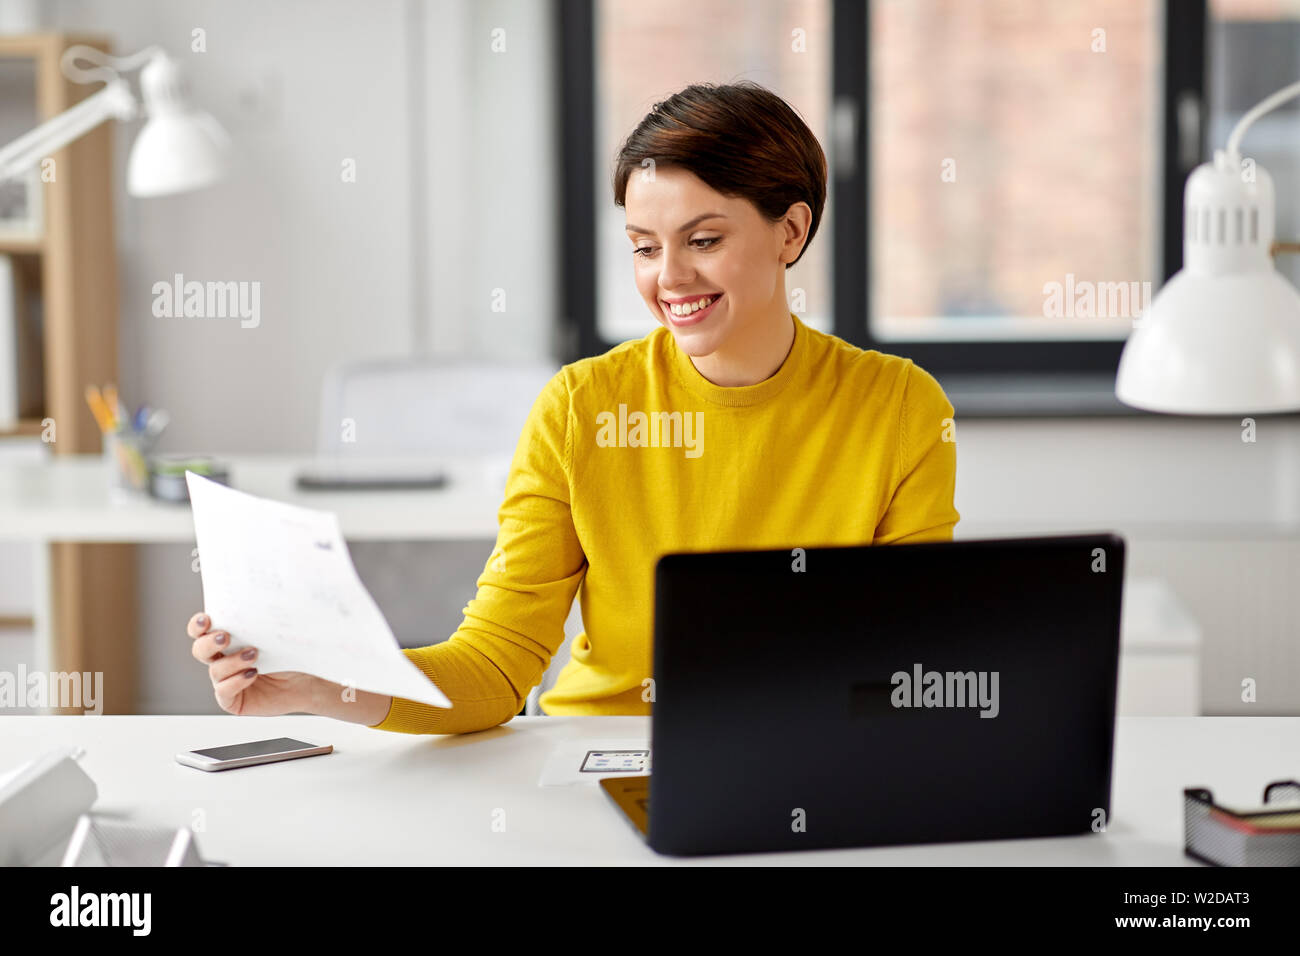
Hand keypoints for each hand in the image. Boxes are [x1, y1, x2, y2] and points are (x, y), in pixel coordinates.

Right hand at [186, 612, 313, 715]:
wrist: (309, 682)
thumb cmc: (295, 655)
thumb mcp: (279, 635)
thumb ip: (263, 622)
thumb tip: (261, 603)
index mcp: (229, 639)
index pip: (202, 630)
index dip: (198, 625)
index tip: (206, 619)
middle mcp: (223, 659)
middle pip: (200, 649)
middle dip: (209, 642)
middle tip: (225, 637)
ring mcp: (226, 680)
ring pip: (215, 670)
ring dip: (232, 661)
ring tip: (253, 655)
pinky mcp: (232, 700)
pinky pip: (223, 691)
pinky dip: (235, 681)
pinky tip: (252, 674)